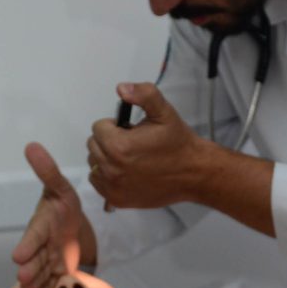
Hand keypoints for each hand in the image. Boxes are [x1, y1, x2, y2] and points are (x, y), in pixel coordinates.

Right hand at [12, 144, 98, 287]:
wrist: (71, 224)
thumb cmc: (63, 205)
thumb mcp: (61, 187)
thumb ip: (48, 171)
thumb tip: (32, 146)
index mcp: (41, 225)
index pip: (33, 235)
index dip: (27, 245)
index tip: (17, 256)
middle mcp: (41, 245)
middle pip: (35, 259)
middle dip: (30, 269)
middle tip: (23, 279)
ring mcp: (48, 260)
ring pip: (41, 274)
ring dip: (37, 285)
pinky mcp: (57, 271)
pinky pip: (51, 283)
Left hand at [86, 83, 212, 211]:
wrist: (193, 173)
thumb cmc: (178, 144)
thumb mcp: (164, 112)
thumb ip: (143, 94)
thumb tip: (122, 88)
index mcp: (119, 146)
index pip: (98, 127)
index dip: (114, 126)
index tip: (131, 131)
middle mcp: (112, 169)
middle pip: (93, 145)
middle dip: (109, 141)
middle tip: (132, 144)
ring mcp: (113, 186)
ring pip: (94, 163)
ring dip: (106, 158)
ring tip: (130, 158)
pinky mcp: (117, 199)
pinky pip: (98, 182)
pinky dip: (107, 175)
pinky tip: (127, 171)